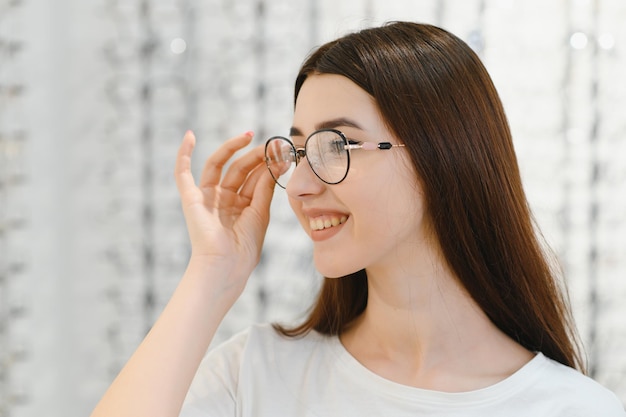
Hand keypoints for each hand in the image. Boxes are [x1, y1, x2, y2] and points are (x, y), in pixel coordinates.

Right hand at [174, 130, 274, 293]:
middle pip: (240, 169)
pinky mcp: (191, 199)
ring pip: (220, 166)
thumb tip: (277, 162)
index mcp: (241, 205)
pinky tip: (190, 136)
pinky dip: (183, 154)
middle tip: (272, 144)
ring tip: (251, 136)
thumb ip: (264, 186)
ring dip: (234, 149)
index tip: (283, 152)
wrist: (227, 265)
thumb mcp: (260, 212)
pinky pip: (183, 174)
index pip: (255, 178)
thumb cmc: (246, 246)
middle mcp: (224, 199)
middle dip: (256, 156)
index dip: (267, 164)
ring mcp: (207, 197)